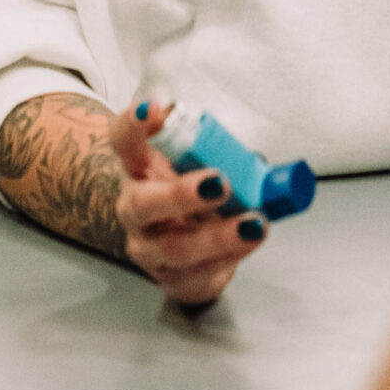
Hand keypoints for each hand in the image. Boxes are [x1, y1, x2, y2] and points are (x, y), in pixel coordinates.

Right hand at [109, 99, 269, 306]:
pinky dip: (227, 259)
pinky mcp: (169, 279)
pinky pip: (197, 274)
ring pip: (173, 248)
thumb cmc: (192, 194)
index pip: (124, 141)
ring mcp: (147, 248)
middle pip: (142, 203)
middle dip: (181, 194)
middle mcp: (134, 207)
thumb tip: (265, 160)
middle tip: (219, 182)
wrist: (177, 249)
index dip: (134, 124)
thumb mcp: (197, 165)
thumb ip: (219, 152)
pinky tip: (248, 244)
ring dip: (217, 237)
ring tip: (253, 224)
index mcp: (139, 167)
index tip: (156, 109)